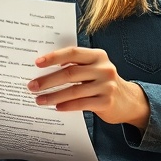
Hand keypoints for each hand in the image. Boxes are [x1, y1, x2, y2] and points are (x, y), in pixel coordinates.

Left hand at [28, 47, 150, 129]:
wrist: (128, 101)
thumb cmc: (102, 82)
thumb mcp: (93, 68)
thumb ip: (75, 65)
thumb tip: (44, 69)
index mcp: (97, 55)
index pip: (72, 53)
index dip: (54, 57)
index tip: (37, 63)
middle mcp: (104, 68)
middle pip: (70, 73)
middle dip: (48, 80)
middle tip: (32, 86)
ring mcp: (107, 85)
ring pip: (74, 90)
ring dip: (53, 96)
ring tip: (39, 99)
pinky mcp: (106, 102)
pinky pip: (81, 104)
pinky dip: (67, 105)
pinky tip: (56, 107)